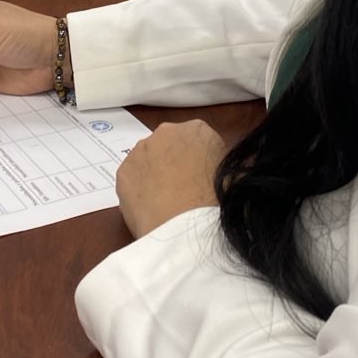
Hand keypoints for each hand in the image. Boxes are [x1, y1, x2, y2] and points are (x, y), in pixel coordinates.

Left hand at [116, 119, 226, 238]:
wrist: (185, 227)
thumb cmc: (216, 202)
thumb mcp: (234, 178)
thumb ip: (225, 166)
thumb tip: (222, 172)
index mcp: (197, 130)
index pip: (198, 140)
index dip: (200, 161)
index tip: (201, 178)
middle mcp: (166, 132)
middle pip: (169, 145)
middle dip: (174, 162)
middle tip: (183, 189)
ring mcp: (140, 150)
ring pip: (147, 160)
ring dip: (154, 174)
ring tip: (165, 201)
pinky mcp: (122, 172)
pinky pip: (132, 178)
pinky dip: (138, 189)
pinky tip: (149, 207)